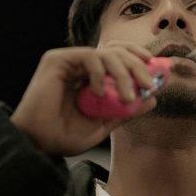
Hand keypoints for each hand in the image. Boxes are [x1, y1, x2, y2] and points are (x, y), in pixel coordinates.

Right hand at [10, 43, 159, 156]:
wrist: (37, 143)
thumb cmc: (62, 136)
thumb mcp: (102, 126)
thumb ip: (124, 112)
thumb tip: (152, 100)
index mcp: (91, 78)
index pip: (120, 58)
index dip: (140, 61)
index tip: (158, 76)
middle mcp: (81, 66)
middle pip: (118, 51)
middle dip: (138, 66)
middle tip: (149, 85)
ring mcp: (69, 61)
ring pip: (108, 53)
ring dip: (124, 73)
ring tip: (126, 96)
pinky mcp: (57, 60)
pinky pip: (89, 56)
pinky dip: (100, 73)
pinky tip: (98, 91)